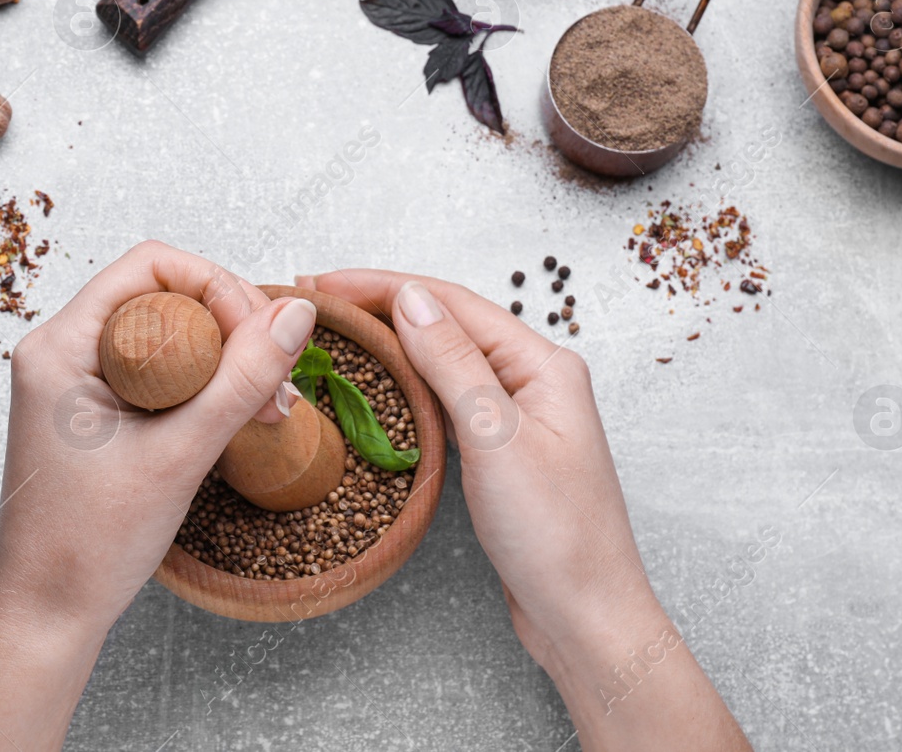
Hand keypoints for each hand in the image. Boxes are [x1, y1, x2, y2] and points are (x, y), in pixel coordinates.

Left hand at [0, 242, 317, 751]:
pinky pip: (163, 371)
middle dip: (233, 329)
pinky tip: (240, 418)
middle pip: (166, 294)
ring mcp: (79, 380)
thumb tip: (294, 314)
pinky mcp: (98, 409)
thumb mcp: (179, 455)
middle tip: (276, 385)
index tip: (261, 337)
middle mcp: (62, 350)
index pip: (152, 265)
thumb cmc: (88, 547)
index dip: (218, 287)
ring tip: (268, 409)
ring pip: (171, 334)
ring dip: (228, 361)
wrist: (50, 615)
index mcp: (59, 346)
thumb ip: (240, 380)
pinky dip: (208, 387)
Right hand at [297, 270, 748, 751]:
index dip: (383, 286)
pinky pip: (447, 399)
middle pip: (447, 323)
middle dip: (381, 307)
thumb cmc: (558, 537)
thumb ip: (453, 363)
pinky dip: (408, 384)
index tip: (325, 283)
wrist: (586, 617)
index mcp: (543, 365)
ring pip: (444, 361)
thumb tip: (410, 298)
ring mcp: (517, 416)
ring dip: (392, 342)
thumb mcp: (497, 439)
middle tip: (316, 303)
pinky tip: (378, 385)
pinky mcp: (500, 451)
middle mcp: (533, 381)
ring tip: (336, 333)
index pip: (452, 302)